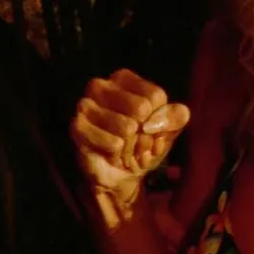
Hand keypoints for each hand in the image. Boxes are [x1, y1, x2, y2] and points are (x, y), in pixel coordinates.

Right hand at [70, 69, 190, 205]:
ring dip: (133, 145)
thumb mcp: (169, 128)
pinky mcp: (77, 128)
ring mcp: (85, 106)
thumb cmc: (145, 142)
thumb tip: (156, 120)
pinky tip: (112, 153)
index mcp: (123, 78)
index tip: (150, 127)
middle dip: (145, 132)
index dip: (159, 118)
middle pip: (141, 108)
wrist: (122, 174)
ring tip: (125, 147)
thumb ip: (176, 116)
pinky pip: (113, 142)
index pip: (155, 96)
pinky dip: (119, 153)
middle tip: (136, 140)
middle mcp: (101, 86)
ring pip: (127, 127)